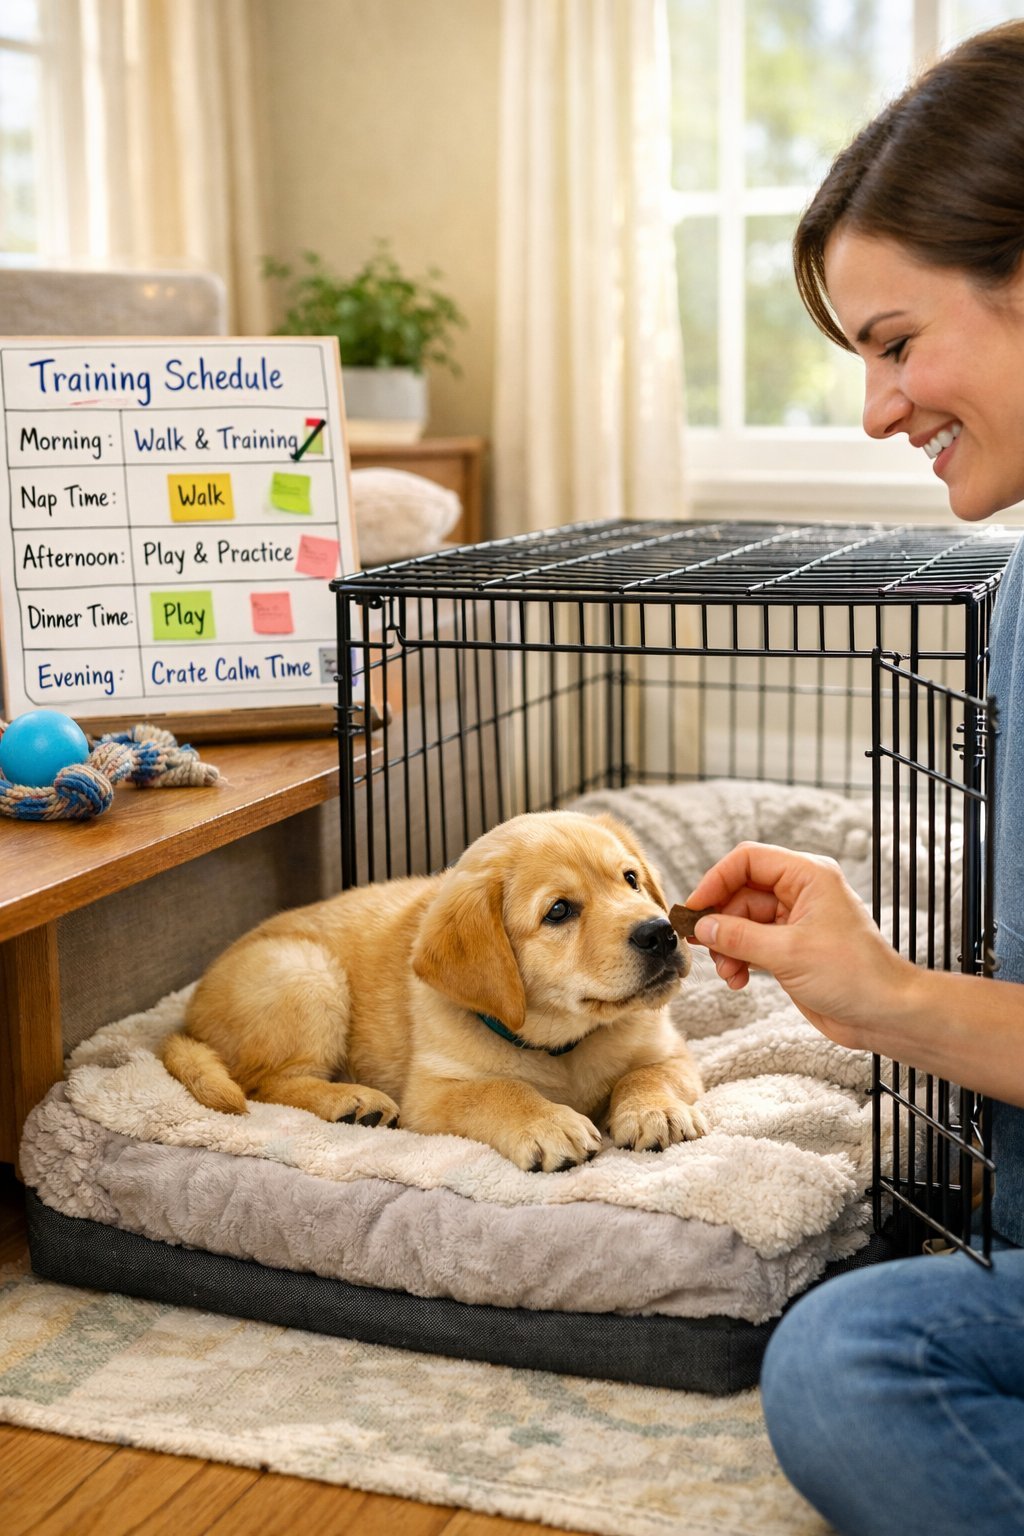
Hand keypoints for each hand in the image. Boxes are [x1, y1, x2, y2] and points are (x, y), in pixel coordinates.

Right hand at [685, 841, 913, 1049]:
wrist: (885, 1015)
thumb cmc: (854, 975)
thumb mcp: (787, 954)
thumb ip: (738, 937)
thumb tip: (701, 927)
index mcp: (808, 876)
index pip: (748, 860)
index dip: (716, 880)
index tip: (694, 909)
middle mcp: (801, 892)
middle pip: (741, 892)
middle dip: (720, 921)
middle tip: (703, 946)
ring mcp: (795, 921)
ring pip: (742, 921)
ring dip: (727, 946)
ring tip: (728, 971)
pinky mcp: (791, 948)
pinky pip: (752, 943)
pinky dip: (739, 959)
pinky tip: (738, 979)